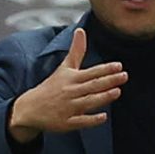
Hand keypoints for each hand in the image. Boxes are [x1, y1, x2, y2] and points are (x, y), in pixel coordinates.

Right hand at [7, 28, 126, 142]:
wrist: (30, 108)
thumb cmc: (52, 86)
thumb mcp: (64, 68)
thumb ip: (76, 51)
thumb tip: (81, 30)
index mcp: (71, 78)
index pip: (91, 72)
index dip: (105, 69)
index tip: (119, 66)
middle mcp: (70, 92)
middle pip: (92, 85)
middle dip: (108, 81)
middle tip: (124, 76)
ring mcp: (68, 108)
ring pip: (88, 102)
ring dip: (102, 97)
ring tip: (117, 91)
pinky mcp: (66, 123)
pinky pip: (80, 121)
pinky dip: (91, 119)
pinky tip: (103, 116)